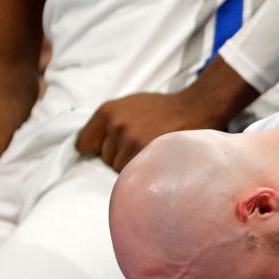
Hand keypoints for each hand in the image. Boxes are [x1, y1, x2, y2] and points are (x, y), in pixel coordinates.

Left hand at [75, 89, 225, 171]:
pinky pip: (134, 173)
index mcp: (107, 111)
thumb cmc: (162, 109)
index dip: (97, 149)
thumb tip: (88, 147)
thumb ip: (107, 123)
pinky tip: (155, 160)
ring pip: (118, 169)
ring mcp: (132, 139)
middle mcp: (116, 124)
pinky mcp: (147, 153)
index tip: (111, 149)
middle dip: (119, 156)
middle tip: (140, 145)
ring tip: (150, 152)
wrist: (194, 108)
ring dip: (132, 165)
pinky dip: (144, 171)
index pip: (83, 144)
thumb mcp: (128, 105)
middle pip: (103, 158)